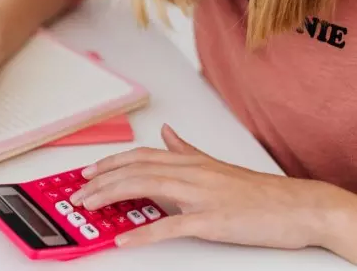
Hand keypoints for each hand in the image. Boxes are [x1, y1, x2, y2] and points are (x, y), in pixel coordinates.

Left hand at [69, 124, 356, 261]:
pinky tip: (125, 239)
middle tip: (77, 193)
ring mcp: (200, 195)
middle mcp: (191, 172)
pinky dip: (145, 232)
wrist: (295, 206)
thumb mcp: (216, 165)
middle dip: (101, 181)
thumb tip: (168, 133)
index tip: (87, 173)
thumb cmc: (256, 192)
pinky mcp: (211, 220)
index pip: (140, 156)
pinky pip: (172, 225)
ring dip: (112, 197)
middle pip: (135, 170)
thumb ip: (187, 150)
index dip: (110, 163)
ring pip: (146, 188)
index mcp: (190, 161)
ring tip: (88, 208)